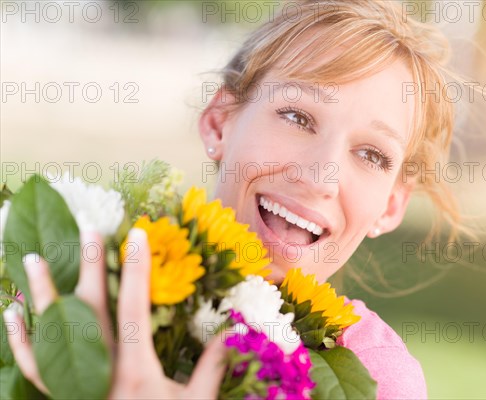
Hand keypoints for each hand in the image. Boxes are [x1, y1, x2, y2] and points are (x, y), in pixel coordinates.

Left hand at [3, 229, 225, 398]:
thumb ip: (211, 370)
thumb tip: (229, 334)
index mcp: (136, 371)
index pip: (136, 308)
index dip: (138, 269)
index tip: (136, 235)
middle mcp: (100, 373)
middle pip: (91, 310)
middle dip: (90, 266)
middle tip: (88, 230)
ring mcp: (73, 385)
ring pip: (52, 333)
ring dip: (42, 294)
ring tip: (35, 258)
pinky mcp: (58, 396)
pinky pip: (32, 367)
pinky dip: (20, 339)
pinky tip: (12, 315)